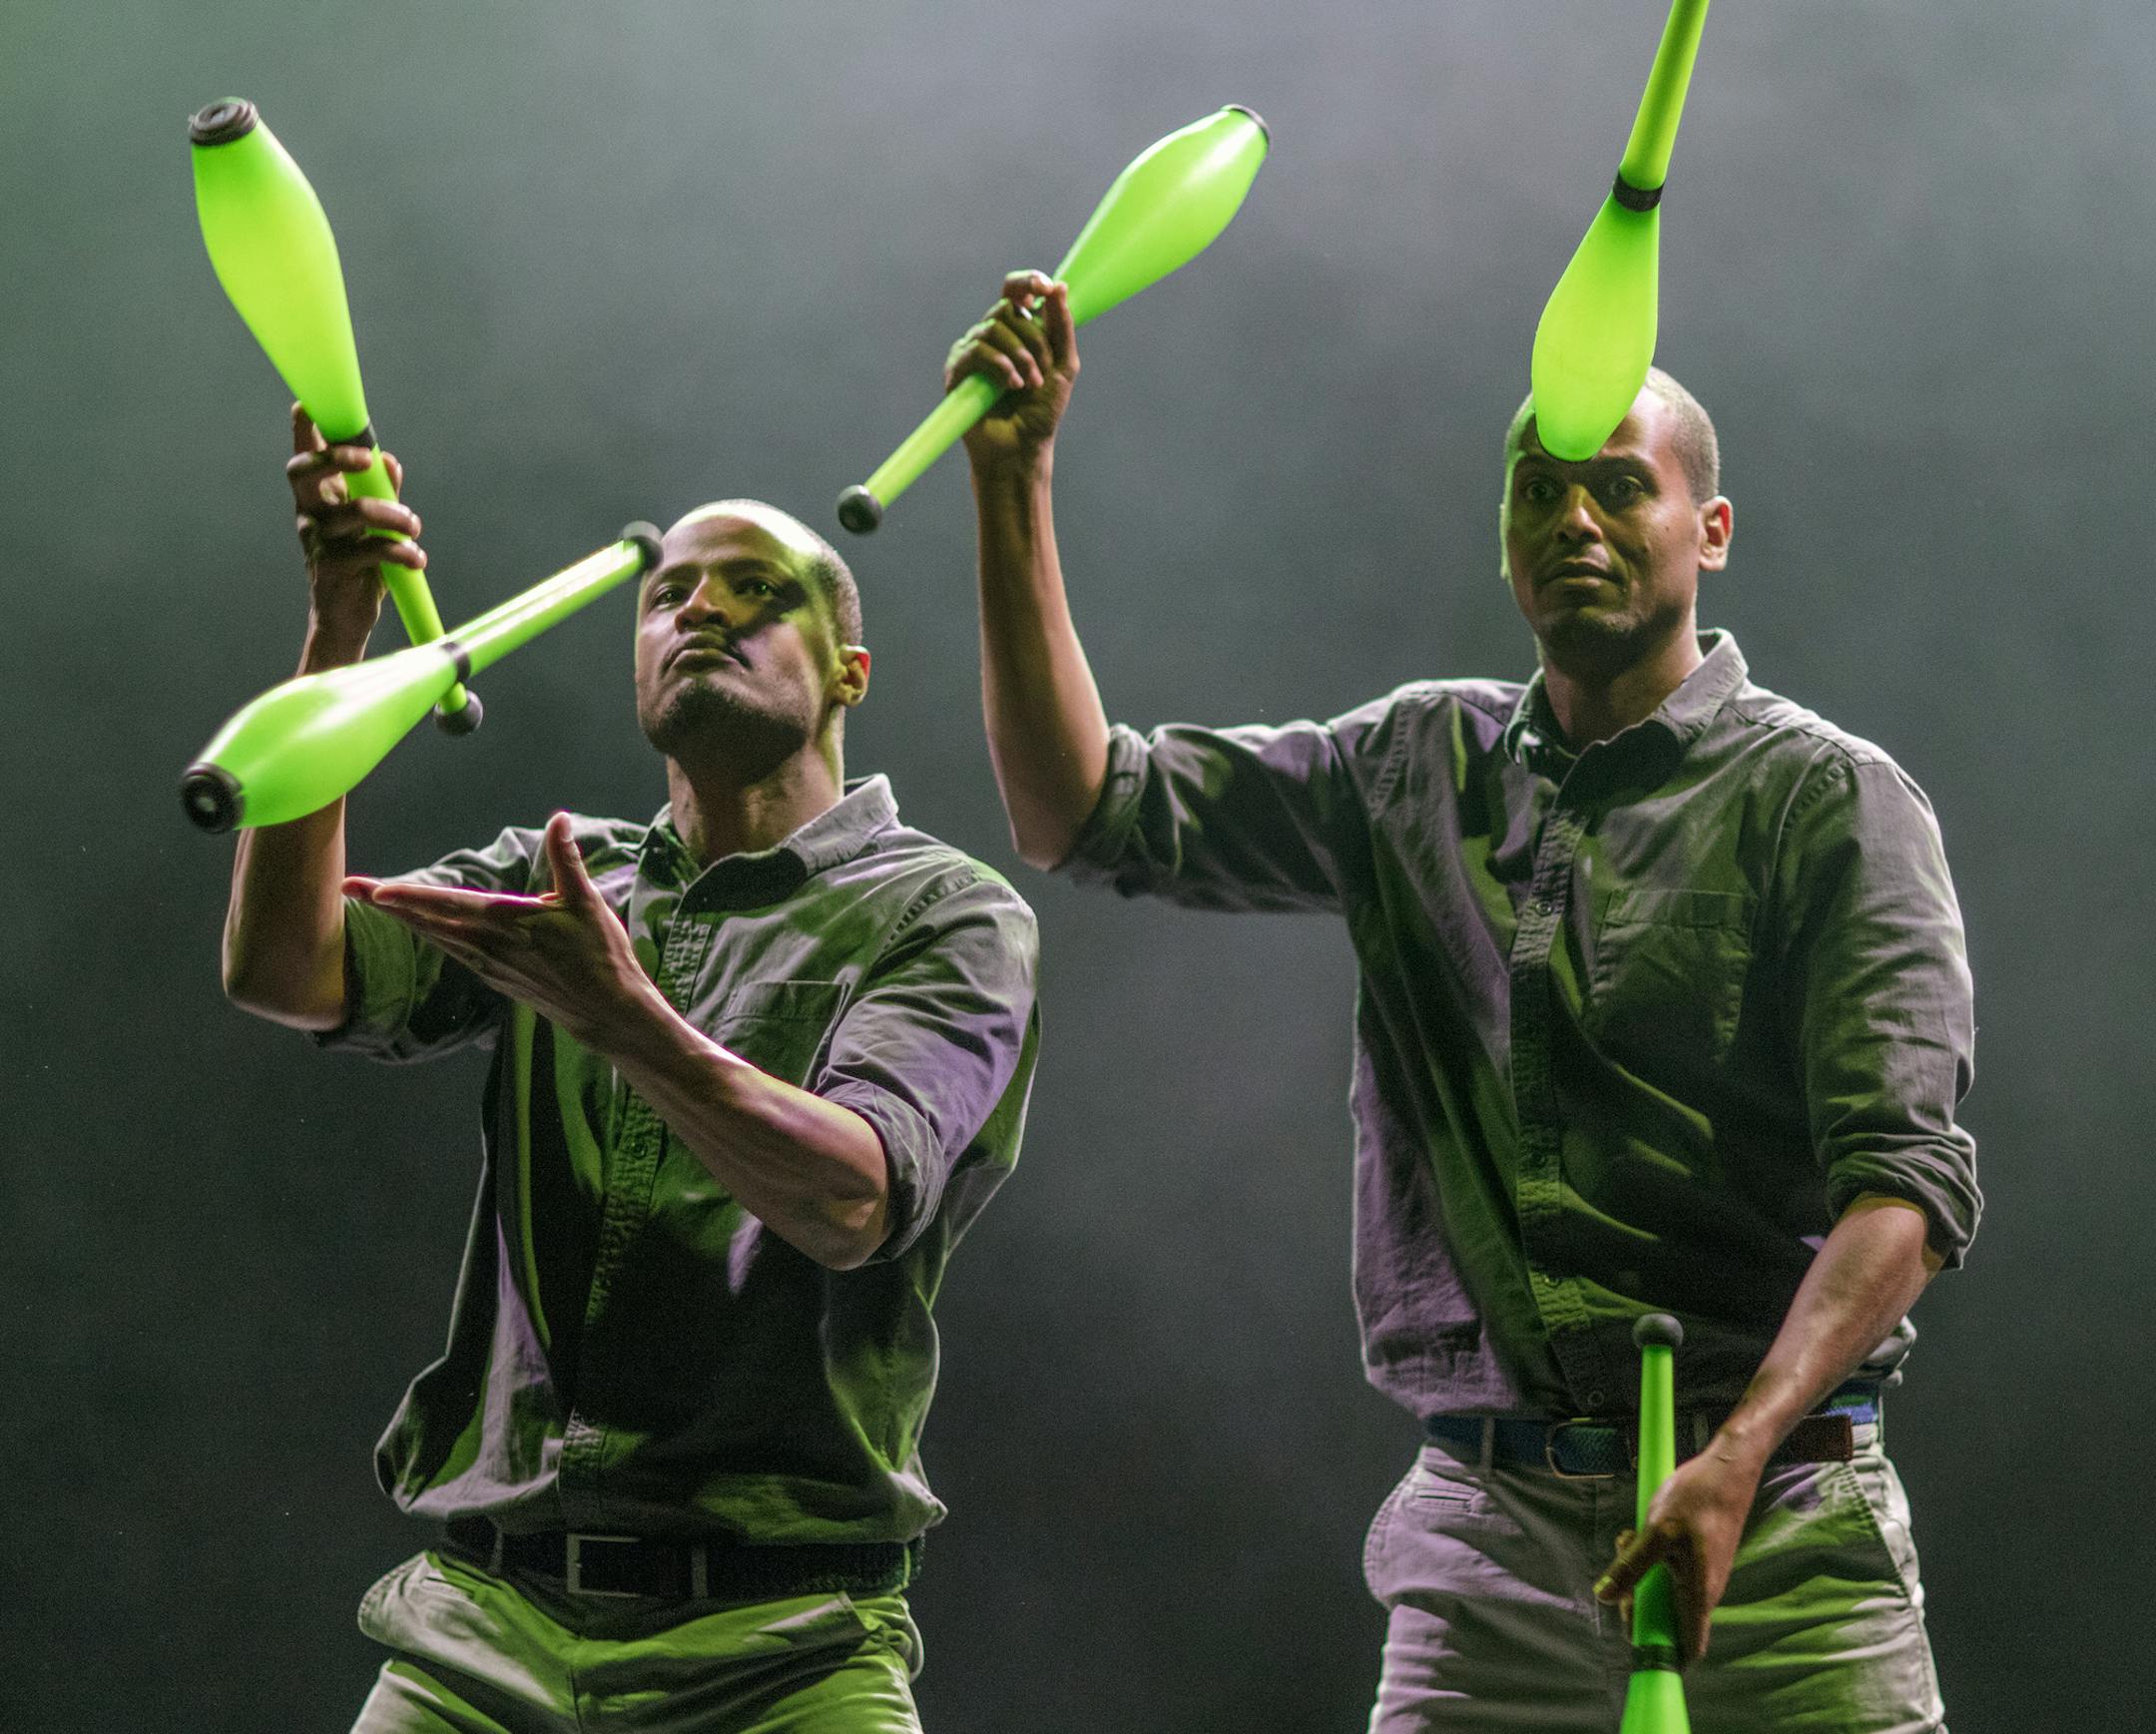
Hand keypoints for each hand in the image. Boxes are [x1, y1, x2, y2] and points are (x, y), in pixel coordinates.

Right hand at [285, 402, 425, 659]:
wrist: (345, 617)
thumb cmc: (359, 563)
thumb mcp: (371, 524)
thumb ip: (380, 491)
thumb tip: (389, 460)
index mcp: (317, 498)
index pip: (303, 456)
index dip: (302, 430)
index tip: (308, 405)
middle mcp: (309, 514)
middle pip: (304, 473)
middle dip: (334, 458)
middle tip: (367, 458)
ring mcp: (317, 541)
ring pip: (353, 512)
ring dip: (392, 515)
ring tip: (414, 526)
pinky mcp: (333, 569)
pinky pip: (371, 551)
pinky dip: (401, 552)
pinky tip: (416, 559)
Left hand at [347, 814, 658, 1049]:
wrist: (606, 1013)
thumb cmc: (602, 956)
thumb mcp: (588, 904)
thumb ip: (567, 860)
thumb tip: (560, 818)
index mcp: (511, 923)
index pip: (450, 905)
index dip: (410, 897)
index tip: (375, 890)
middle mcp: (491, 946)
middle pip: (429, 922)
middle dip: (388, 904)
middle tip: (350, 888)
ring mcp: (490, 965)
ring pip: (437, 937)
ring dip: (404, 918)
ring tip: (375, 901)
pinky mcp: (495, 977)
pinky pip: (452, 950)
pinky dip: (430, 935)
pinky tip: (419, 927)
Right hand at [950, 271, 1078, 471]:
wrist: (1021, 449)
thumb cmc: (1041, 412)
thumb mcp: (1063, 366)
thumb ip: (1062, 327)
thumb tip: (1059, 287)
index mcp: (1017, 330)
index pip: (1015, 291)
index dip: (1028, 281)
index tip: (1045, 288)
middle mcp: (992, 336)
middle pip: (1007, 308)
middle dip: (1033, 338)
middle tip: (1043, 370)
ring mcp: (972, 351)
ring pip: (992, 328)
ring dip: (1019, 355)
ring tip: (1029, 384)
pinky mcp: (957, 370)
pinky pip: (976, 350)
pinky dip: (1000, 365)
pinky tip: (1012, 385)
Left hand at [1591, 1437, 1768, 1665]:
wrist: (1728, 1469)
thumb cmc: (1697, 1499)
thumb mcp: (1657, 1532)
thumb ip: (1632, 1567)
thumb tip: (1604, 1596)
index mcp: (1699, 1595)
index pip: (1687, 1651)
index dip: (1659, 1651)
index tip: (1631, 1621)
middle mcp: (1704, 1593)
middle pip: (1667, 1622)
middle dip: (1636, 1602)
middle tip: (1619, 1571)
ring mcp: (1701, 1576)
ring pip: (1664, 1593)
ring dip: (1639, 1575)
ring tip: (1626, 1540)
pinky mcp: (1697, 1560)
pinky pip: (1668, 1573)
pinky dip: (1649, 1560)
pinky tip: (1637, 1534)